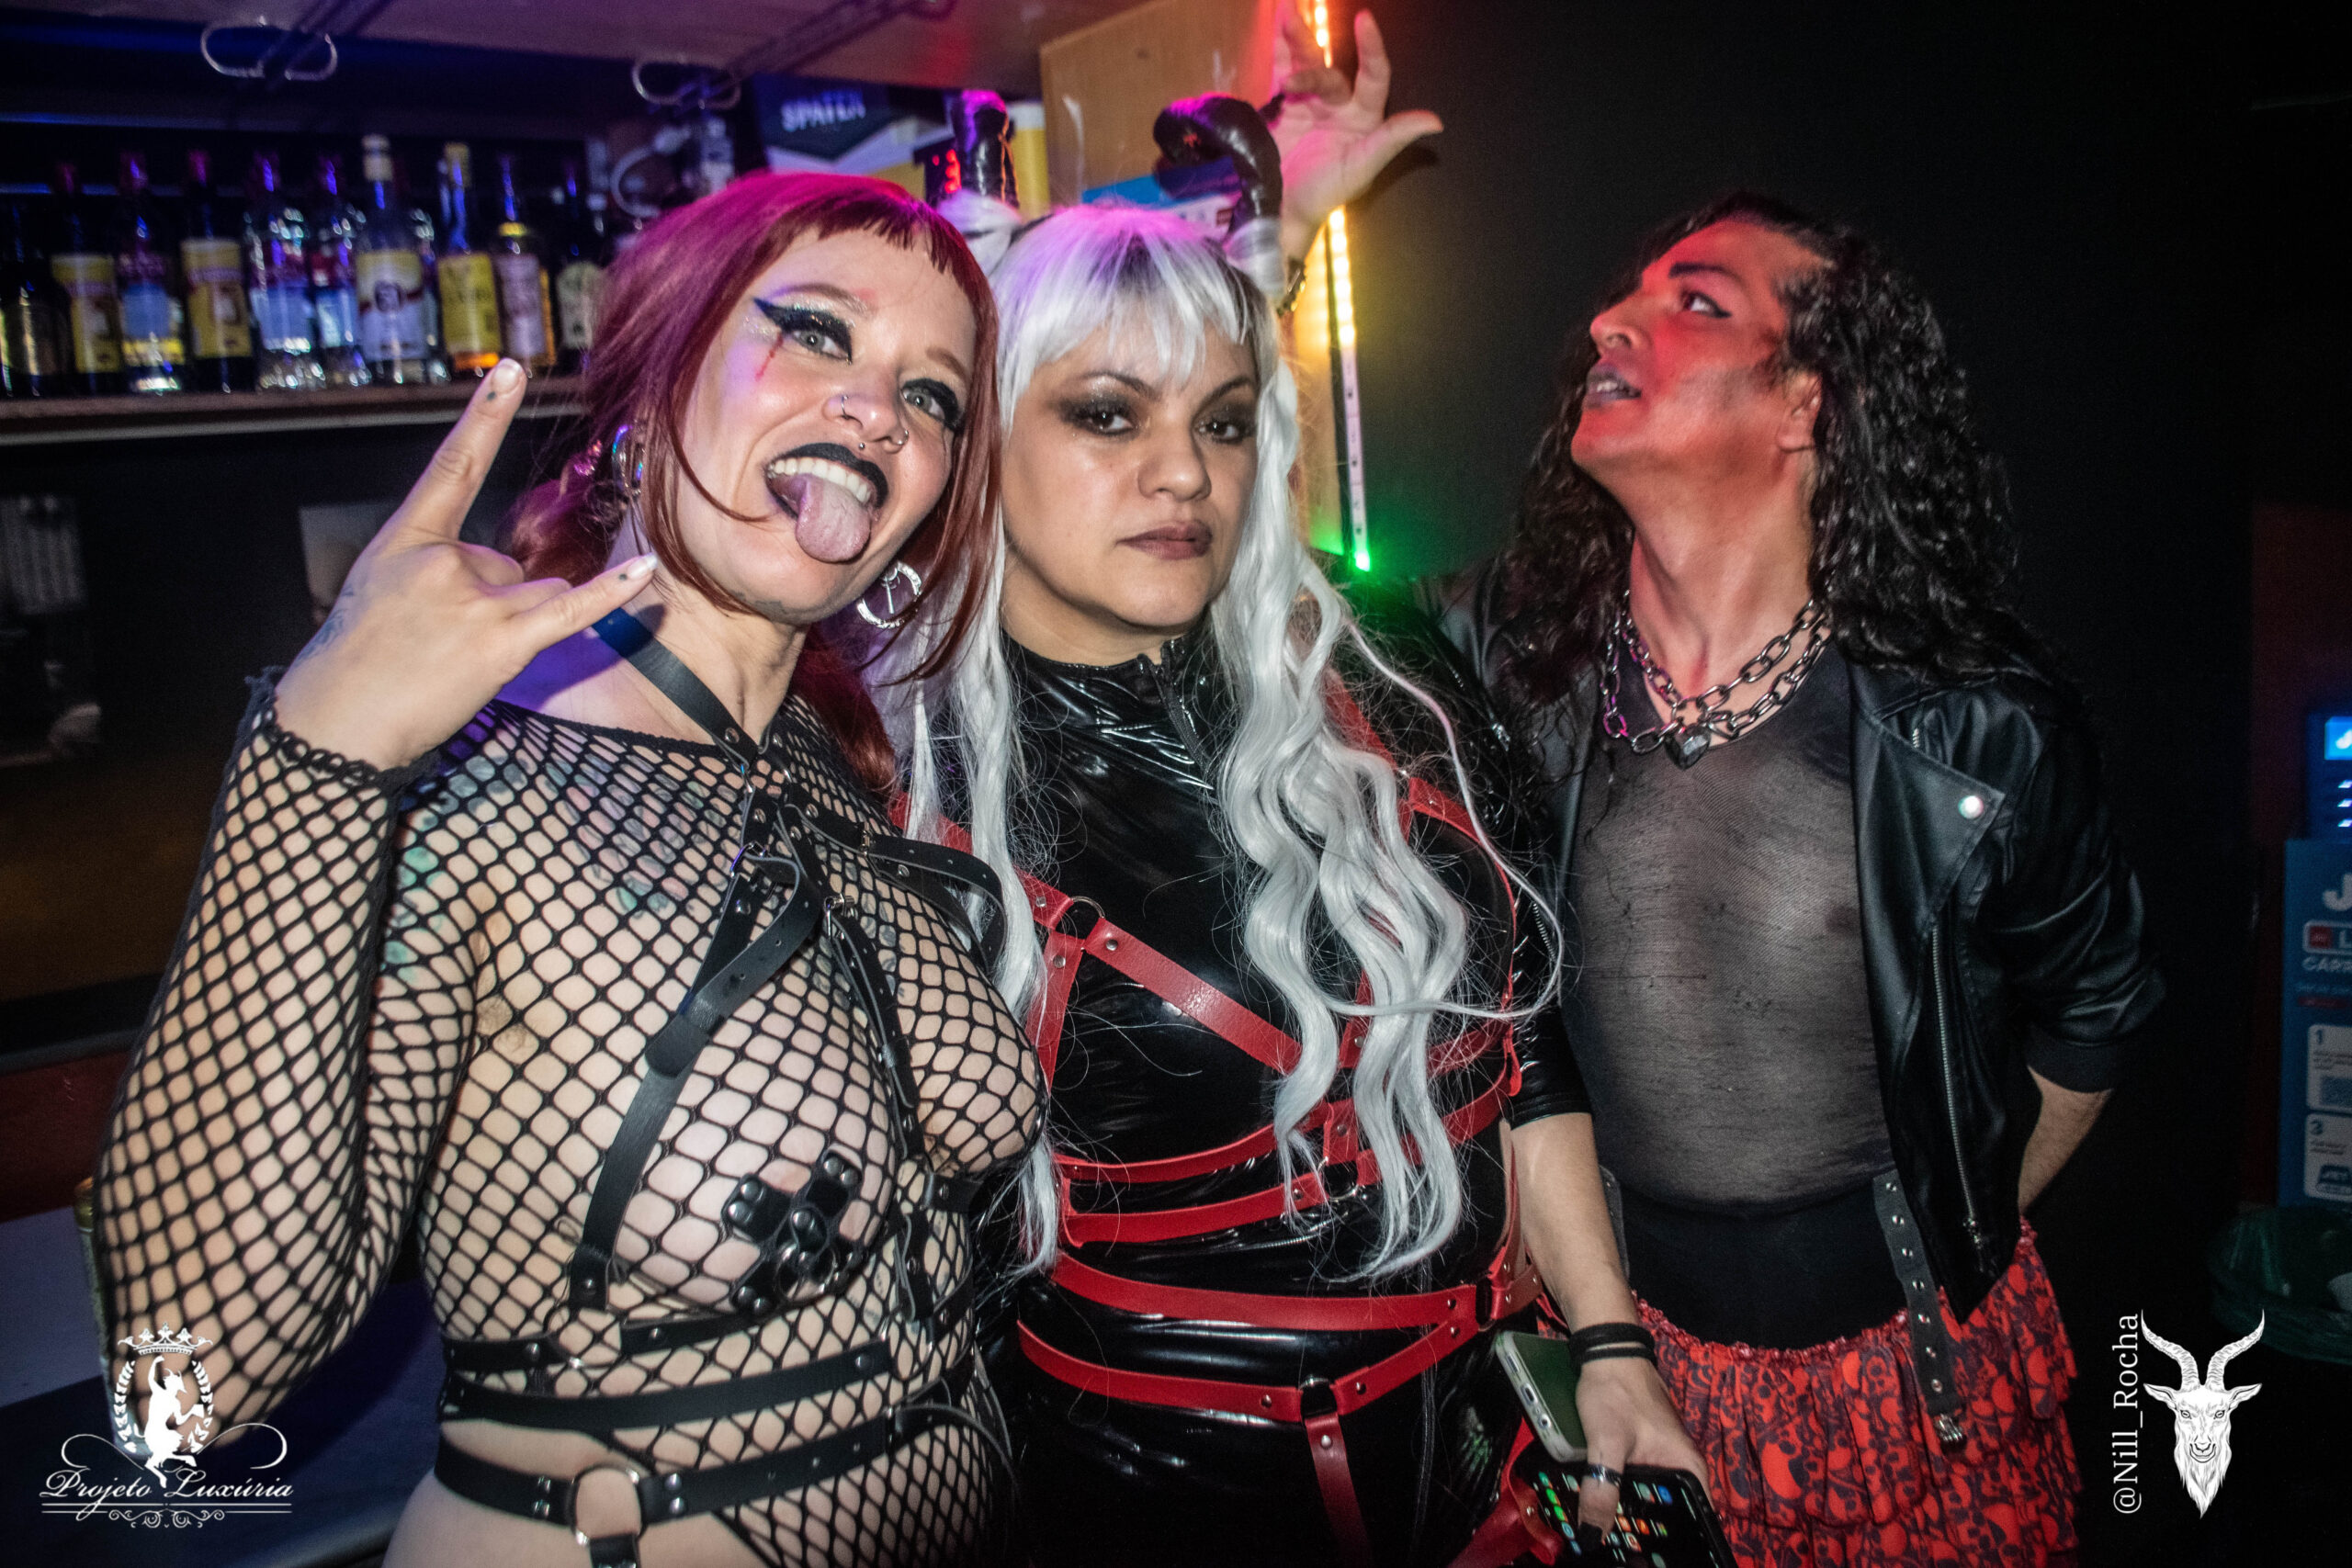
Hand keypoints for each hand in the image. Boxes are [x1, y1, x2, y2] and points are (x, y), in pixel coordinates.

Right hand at [273, 360, 658, 768]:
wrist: (337, 720)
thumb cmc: (358, 658)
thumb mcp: (382, 588)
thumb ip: (444, 566)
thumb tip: (506, 574)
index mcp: (406, 538)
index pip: (453, 465)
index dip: (484, 415)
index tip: (511, 370)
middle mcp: (442, 560)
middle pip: (507, 564)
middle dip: (488, 603)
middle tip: (434, 642)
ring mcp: (472, 600)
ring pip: (532, 594)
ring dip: (513, 627)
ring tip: (453, 660)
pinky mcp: (501, 642)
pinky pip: (571, 608)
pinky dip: (611, 592)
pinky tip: (647, 568)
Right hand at [1269, 7, 1442, 260]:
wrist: (1278, 213)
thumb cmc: (1323, 197)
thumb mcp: (1361, 168)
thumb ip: (1393, 139)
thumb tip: (1435, 121)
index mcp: (1363, 119)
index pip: (1373, 75)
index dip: (1371, 48)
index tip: (1364, 20)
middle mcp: (1338, 106)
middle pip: (1329, 66)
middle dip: (1311, 44)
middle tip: (1296, 17)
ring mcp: (1310, 105)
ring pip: (1306, 63)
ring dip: (1296, 38)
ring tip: (1286, 13)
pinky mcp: (1283, 109)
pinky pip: (1282, 71)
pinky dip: (1279, 49)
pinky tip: (1276, 24)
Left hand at [1570, 1356, 1709, 1534]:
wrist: (1606, 1350)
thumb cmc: (1615, 1391)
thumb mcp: (1606, 1443)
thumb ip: (1602, 1489)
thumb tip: (1592, 1535)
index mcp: (1688, 1469)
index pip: (1694, 1520)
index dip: (1675, 1543)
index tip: (1648, 1558)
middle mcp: (1681, 1466)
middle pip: (1668, 1512)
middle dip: (1645, 1533)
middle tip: (1620, 1551)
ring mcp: (1662, 1457)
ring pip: (1649, 1498)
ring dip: (1629, 1515)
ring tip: (1604, 1534)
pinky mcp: (1643, 1450)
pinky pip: (1636, 1483)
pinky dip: (1620, 1495)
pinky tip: (1600, 1507)